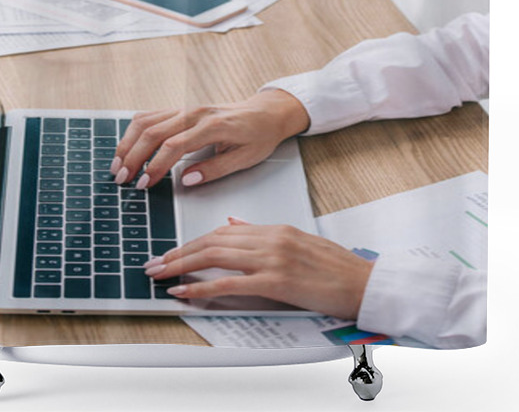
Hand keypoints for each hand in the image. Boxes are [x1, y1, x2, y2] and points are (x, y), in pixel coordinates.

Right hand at [111, 90, 309, 188]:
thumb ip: (215, 170)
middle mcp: (195, 113)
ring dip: (128, 142)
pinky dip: (134, 131)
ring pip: (146, 120)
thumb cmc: (258, 135)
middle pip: (152, 131)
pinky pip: (151, 116)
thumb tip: (186, 180)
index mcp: (212, 126)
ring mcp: (186, 108)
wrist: (266, 112)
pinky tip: (127, 148)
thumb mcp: (245, 158)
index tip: (143, 184)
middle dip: (132, 156)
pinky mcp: (181, 109)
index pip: (173, 145)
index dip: (154, 166)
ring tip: (118, 166)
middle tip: (121, 179)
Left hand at [143, 219, 373, 319]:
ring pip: (215, 257)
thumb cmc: (333, 266)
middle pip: (212, 241)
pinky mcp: (276, 281)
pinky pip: (230, 283)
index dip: (193, 241)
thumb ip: (261, 234)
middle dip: (179, 252)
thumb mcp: (295, 240)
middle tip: (155, 262)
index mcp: (274, 228)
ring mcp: (272, 258)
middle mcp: (270, 239)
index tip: (173, 251)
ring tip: (161, 274)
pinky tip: (185, 292)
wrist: (362, 281)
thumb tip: (232, 225)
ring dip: (182, 267)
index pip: (222, 231)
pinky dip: (202, 287)